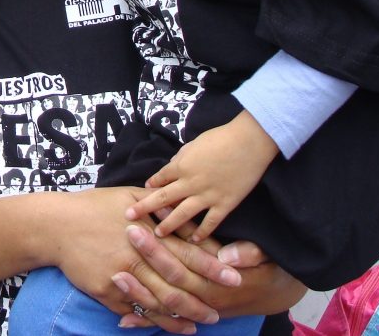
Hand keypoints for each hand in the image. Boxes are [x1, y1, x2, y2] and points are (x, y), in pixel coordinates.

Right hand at [53, 187, 242, 332]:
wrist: (57, 225)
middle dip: (202, 299)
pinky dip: (154, 321)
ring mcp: (119, 277)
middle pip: (176, 284)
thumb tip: (185, 215)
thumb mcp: (128, 197)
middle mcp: (135, 257)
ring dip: (181, 316)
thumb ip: (159, 206)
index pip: (186, 252)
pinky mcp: (105, 292)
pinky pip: (134, 310)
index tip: (233, 276)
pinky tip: (169, 325)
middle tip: (221, 311)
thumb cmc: (95, 207)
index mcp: (144, 233)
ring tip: (200, 324)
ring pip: (157, 302)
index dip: (211, 266)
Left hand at [115, 227, 305, 320]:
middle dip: (145, 261)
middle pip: (169, 281)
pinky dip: (146, 321)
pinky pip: (167, 321)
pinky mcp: (193, 314)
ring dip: (139, 293)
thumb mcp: (268, 257)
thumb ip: (248, 254)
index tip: (140, 228)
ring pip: (164, 305)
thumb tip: (227, 256)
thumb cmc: (270, 268)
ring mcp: (198, 309)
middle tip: (124, 237)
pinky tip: (123, 319)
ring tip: (115, 276)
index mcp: (219, 281)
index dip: (160, 248)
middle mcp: (206, 298)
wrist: (277, 293)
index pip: (184, 264)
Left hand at [124, 112, 278, 241]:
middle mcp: (190, 183)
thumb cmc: (221, 138)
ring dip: (168, 225)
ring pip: (182, 214)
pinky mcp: (225, 204)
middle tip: (129, 217)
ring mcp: (207, 195)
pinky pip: (210, 222)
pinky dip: (201, 232)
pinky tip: (193, 241)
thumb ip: (182, 158)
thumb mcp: (194, 144)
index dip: (150, 186)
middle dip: (144, 208)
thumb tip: (173, 166)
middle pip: (162, 198)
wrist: (248, 142)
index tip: (141, 193)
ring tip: (157, 235)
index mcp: (181, 166)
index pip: (159, 178)